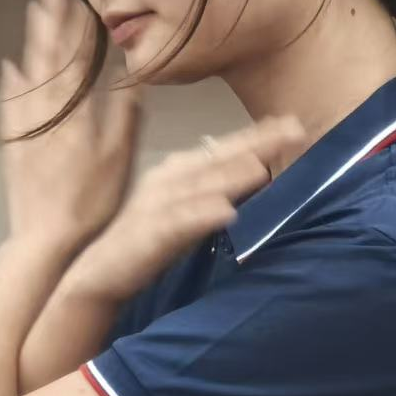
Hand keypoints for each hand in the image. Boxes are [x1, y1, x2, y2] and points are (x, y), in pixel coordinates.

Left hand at [0, 0, 144, 252]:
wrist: (45, 239)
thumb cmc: (92, 200)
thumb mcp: (121, 156)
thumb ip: (125, 111)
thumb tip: (129, 72)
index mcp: (76, 109)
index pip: (78, 54)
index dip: (79, 21)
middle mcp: (47, 109)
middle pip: (50, 53)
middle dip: (51, 16)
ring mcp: (26, 124)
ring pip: (29, 70)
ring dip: (32, 38)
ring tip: (33, 10)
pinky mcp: (14, 142)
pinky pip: (11, 101)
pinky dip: (12, 80)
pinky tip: (11, 67)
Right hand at [66, 115, 309, 299]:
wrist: (101, 272)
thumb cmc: (153, 237)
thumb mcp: (190, 209)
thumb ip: (219, 190)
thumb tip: (262, 172)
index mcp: (180, 169)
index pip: (225, 147)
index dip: (259, 134)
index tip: (294, 122)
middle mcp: (169, 178)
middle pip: (218, 157)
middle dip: (255, 143)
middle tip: (294, 130)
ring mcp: (157, 204)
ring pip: (200, 186)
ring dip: (231, 176)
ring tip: (262, 166)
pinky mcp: (148, 234)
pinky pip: (178, 223)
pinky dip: (201, 216)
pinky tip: (226, 213)